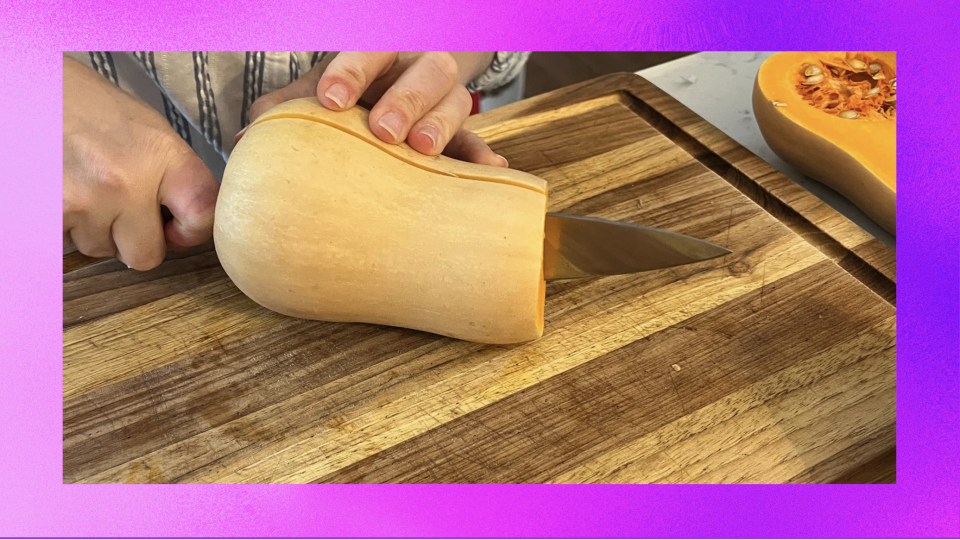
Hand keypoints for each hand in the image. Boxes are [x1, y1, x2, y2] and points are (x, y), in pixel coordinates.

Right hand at [63, 57, 219, 269]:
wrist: (33, 88)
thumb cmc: (92, 107)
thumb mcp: (150, 130)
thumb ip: (174, 178)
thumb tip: (183, 227)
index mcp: (162, 155)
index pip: (202, 217)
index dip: (191, 232)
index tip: (177, 227)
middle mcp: (125, 183)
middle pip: (145, 256)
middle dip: (133, 240)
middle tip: (119, 208)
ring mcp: (83, 201)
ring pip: (100, 250)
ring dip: (94, 229)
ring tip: (83, 187)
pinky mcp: (46, 212)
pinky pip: (65, 244)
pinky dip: (64, 226)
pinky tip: (62, 192)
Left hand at [244, 52, 507, 166]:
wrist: (405, 85)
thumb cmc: (356, 90)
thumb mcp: (326, 88)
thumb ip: (289, 108)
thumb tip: (246, 142)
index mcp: (379, 52)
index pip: (368, 51)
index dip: (350, 73)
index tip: (329, 101)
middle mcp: (417, 69)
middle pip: (423, 71)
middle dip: (404, 99)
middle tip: (384, 130)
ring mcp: (445, 100)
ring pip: (455, 101)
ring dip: (440, 124)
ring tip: (423, 150)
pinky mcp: (462, 133)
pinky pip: (476, 141)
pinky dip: (480, 157)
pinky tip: (489, 172)